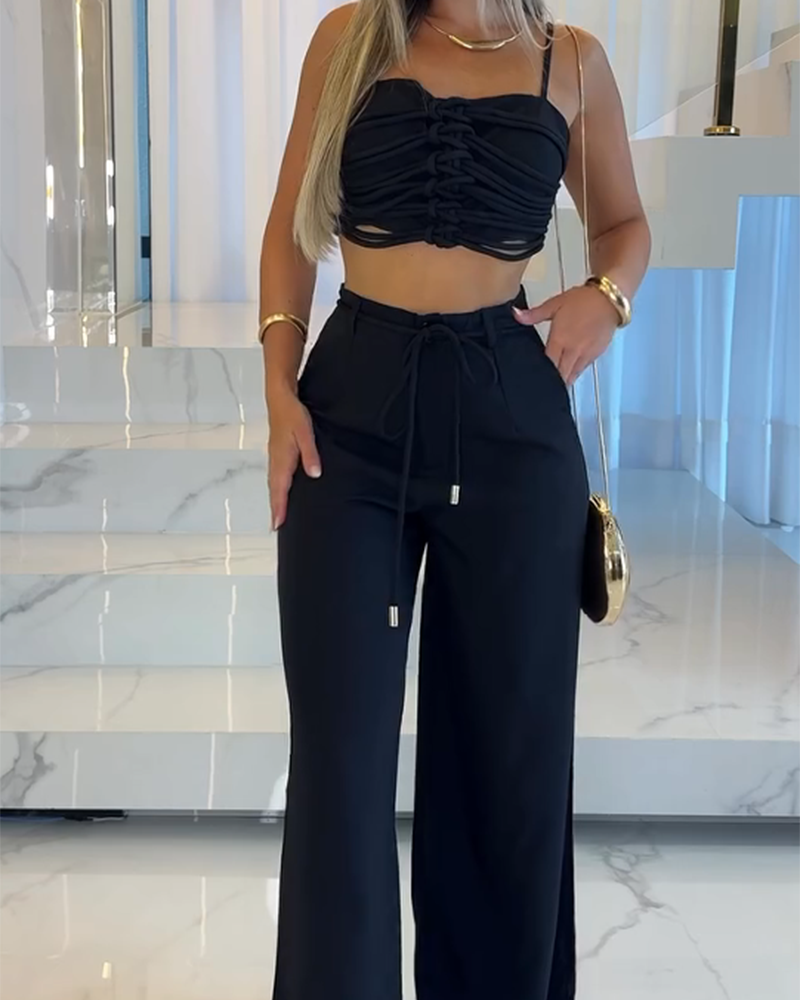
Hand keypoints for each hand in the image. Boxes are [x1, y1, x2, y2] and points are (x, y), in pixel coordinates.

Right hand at [266, 386, 320, 530]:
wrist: (279, 398)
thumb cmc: (292, 414)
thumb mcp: (305, 432)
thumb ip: (310, 454)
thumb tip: (314, 474)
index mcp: (282, 459)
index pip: (280, 489)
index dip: (279, 507)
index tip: (277, 524)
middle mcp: (275, 460)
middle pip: (274, 490)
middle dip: (275, 508)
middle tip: (275, 527)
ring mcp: (274, 456)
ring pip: (273, 483)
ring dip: (275, 499)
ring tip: (278, 515)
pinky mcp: (276, 452)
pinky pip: (275, 475)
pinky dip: (276, 487)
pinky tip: (281, 491)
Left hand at [513, 284, 618, 385]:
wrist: (608, 299)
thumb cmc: (584, 300)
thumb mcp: (554, 304)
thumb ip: (533, 314)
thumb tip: (516, 314)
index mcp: (560, 339)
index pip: (548, 364)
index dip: (540, 373)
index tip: (534, 378)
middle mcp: (573, 350)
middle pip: (560, 376)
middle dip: (552, 383)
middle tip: (543, 387)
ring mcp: (586, 354)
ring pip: (572, 376)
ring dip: (563, 381)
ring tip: (555, 385)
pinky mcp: (595, 355)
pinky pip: (582, 370)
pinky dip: (574, 373)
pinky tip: (569, 372)